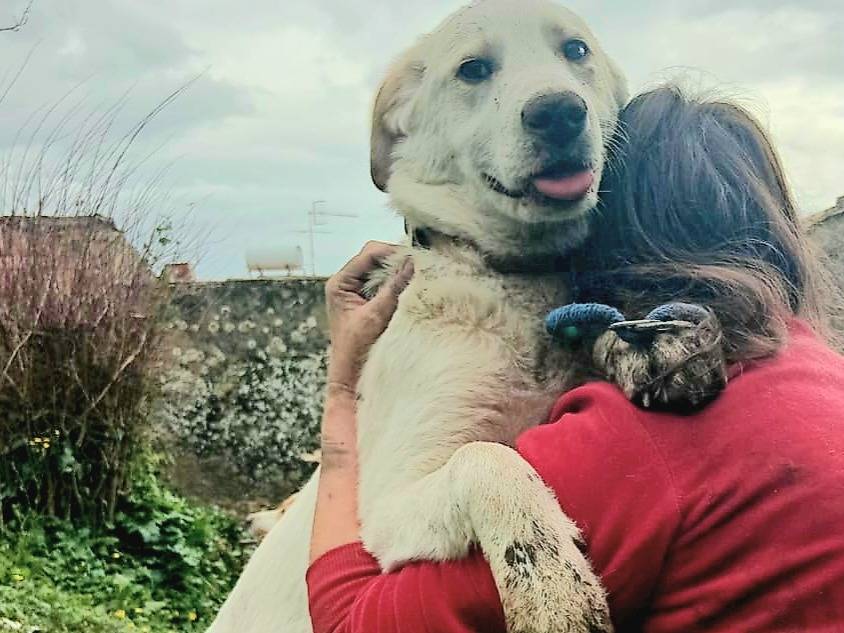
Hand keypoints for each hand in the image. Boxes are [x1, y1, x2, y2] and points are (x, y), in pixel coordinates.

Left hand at [324, 241, 413, 395]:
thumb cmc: (355, 351)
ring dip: (401, 273)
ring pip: (384, 271)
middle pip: (378, 259)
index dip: (393, 252)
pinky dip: (400, 285)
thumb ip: (393, 289)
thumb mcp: (375, 317)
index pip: (370, 253)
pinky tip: (414, 289)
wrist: (349, 378)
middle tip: (422, 266)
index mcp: (340, 283)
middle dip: (399, 261)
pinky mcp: (369, 302)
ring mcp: (358, 292)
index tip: (416, 257)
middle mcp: (348, 283)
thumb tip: (413, 263)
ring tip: (421, 277)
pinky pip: (387, 285)